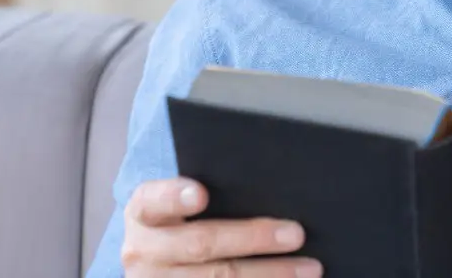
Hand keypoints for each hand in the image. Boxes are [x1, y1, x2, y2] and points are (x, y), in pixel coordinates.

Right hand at [121, 177, 322, 276]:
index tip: (202, 193)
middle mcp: (143, 252)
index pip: (154, 201)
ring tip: (308, 268)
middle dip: (252, 238)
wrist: (159, 266)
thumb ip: (210, 191)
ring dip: (269, 275)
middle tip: (296, 234)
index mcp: (143, 214)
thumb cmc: (184, 222)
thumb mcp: (179, 206)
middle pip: (200, 245)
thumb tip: (271, 184)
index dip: (175, 197)